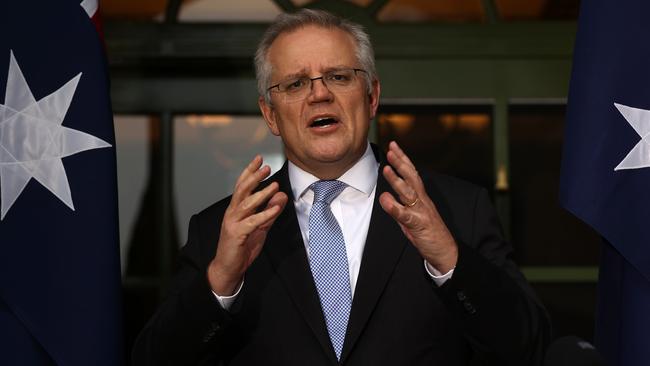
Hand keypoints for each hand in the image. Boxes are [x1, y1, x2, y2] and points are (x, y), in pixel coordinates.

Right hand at [208, 155, 287, 295]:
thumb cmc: (242, 247)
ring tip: (274, 185)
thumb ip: (270, 211)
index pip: (242, 186)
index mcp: (236, 209)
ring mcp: (233, 223)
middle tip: (266, 166)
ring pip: (246, 204)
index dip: (250, 171)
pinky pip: (252, 222)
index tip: (259, 159)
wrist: (229, 268)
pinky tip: (275, 208)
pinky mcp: (236, 235)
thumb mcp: (260, 227)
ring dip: (261, 194)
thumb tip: (281, 195)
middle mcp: (232, 213)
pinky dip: (265, 215)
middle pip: (241, 190)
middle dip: (254, 177)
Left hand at [379, 141, 457, 272]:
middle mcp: (423, 200)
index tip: (394, 146)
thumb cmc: (428, 233)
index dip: (403, 159)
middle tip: (391, 150)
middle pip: (412, 177)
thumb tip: (386, 198)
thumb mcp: (412, 217)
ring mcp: (421, 211)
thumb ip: (400, 206)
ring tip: (387, 169)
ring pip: (409, 193)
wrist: (446, 251)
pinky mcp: (419, 225)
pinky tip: (386, 199)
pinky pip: (406, 215)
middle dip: (401, 162)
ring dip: (397, 180)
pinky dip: (395, 207)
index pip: (412, 174)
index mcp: (421, 197)